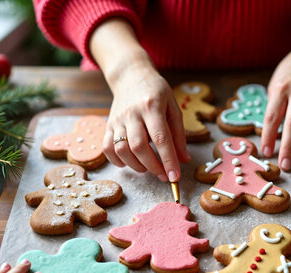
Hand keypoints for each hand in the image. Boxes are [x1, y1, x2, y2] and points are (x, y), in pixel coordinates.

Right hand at [102, 62, 188, 181]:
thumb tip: (184, 160)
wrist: (131, 76)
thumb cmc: (156, 92)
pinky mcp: (108, 125)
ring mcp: (117, 119)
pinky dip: (117, 161)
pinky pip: (107, 148)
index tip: (175, 177)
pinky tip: (129, 162)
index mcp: (152, 106)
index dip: (168, 160)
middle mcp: (132, 113)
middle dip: (152, 166)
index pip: (161, 138)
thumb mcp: (173, 107)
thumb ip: (179, 134)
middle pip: (138, 146)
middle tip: (163, 175)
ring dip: (136, 165)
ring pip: (121, 149)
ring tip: (148, 168)